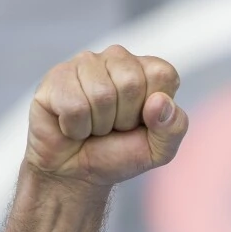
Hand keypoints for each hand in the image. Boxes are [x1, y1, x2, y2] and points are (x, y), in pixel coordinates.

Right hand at [25, 45, 188, 185]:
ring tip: (93, 126)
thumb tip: (160, 101)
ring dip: (99, 124)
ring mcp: (85, 63)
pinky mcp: (57, 76)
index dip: (154, 109)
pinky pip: (74, 105)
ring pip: (101, 94)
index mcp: (149, 71)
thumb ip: (173, 127)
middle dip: (124, 118)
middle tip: (114, 127)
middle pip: (131, 82)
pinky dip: (75, 127)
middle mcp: (118, 59)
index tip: (141, 122)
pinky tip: (72, 126)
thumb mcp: (159, 150)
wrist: (76, 172)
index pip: (163, 75)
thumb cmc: (119, 154)